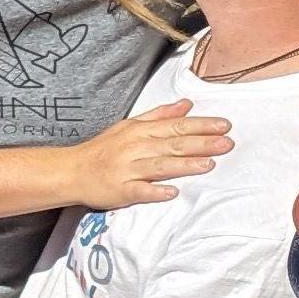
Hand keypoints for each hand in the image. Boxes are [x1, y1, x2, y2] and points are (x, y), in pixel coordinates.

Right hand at [69, 100, 232, 207]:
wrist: (71, 170)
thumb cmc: (104, 149)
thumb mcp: (130, 126)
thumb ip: (160, 116)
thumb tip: (187, 104)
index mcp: (139, 132)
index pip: (175, 126)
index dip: (200, 125)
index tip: (224, 125)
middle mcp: (135, 149)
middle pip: (172, 145)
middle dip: (200, 143)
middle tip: (227, 143)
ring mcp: (127, 170)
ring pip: (159, 166)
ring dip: (184, 165)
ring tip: (208, 164)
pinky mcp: (120, 190)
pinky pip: (139, 191)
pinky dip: (154, 191)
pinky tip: (171, 192)